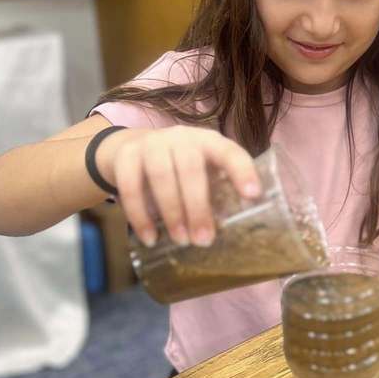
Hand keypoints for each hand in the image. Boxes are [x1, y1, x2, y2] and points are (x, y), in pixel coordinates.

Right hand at [95, 125, 260, 247]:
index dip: (242, 171)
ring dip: (172, 212)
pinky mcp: (126, 155)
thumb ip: (216, 195)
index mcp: (208, 142)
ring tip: (180, 240)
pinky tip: (149, 237)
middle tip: (204, 240)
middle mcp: (181, 137)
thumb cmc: (178, 169)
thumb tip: (234, 233)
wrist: (130, 148)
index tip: (253, 195)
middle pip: (190, 167)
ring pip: (161, 175)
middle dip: (198, 206)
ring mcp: (151, 143)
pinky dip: (139, 215)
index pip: (230, 152)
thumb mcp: (201, 174)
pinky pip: (130, 185)